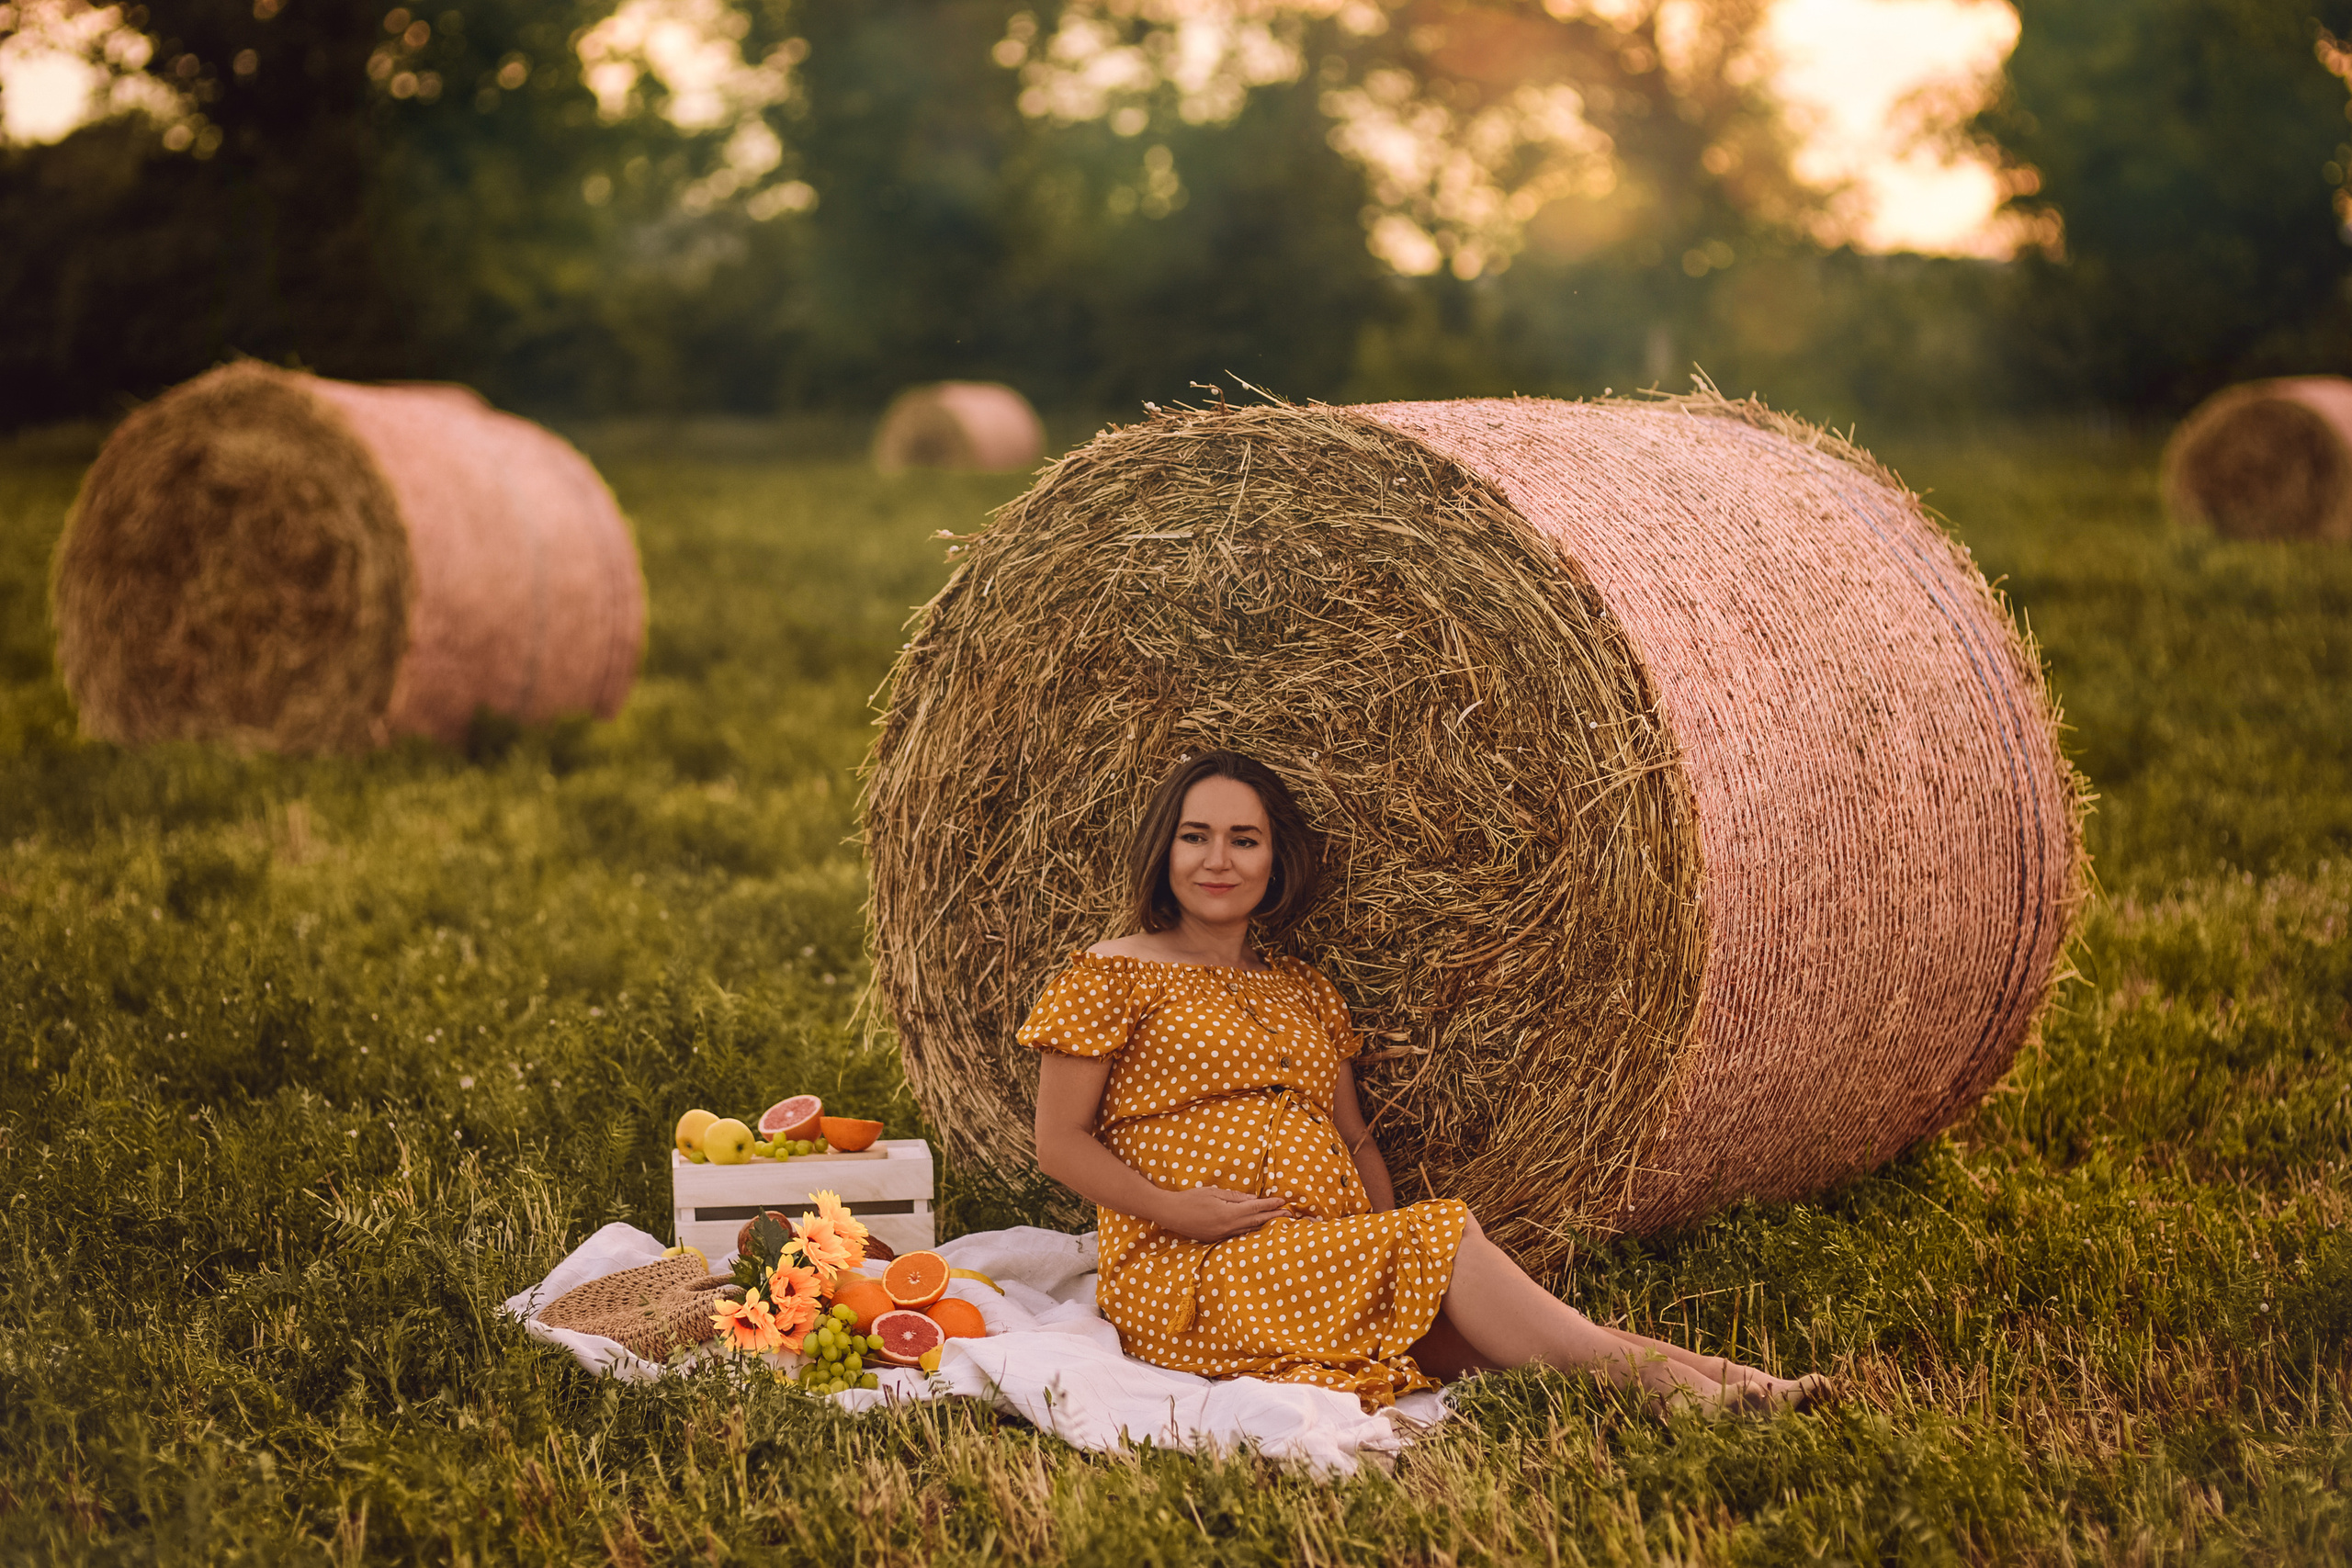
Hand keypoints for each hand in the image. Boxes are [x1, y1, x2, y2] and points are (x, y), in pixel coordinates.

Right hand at [1153, 1185, 1289, 1241]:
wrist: (1171, 1213)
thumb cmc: (1191, 1199)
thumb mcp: (1214, 1192)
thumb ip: (1235, 1197)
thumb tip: (1253, 1199)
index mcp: (1228, 1213)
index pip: (1255, 1209)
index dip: (1270, 1205)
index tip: (1283, 1201)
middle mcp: (1228, 1227)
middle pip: (1256, 1222)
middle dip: (1274, 1217)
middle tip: (1290, 1215)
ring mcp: (1222, 1236)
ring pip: (1249, 1231)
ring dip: (1264, 1226)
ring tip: (1278, 1222)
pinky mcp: (1216, 1240)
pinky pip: (1238, 1235)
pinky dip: (1250, 1232)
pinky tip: (1257, 1230)